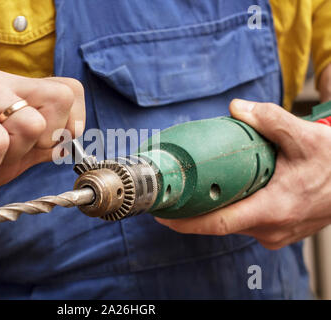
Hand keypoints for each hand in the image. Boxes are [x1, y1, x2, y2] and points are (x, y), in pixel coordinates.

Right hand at [0, 70, 84, 192]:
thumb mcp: (13, 156)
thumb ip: (42, 146)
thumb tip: (73, 138)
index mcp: (18, 92)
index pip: (69, 90)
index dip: (72, 122)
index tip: (51, 145)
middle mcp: (3, 83)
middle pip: (60, 99)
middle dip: (44, 139)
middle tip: (10, 149)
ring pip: (32, 125)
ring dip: (10, 155)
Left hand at [156, 99, 330, 249]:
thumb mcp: (304, 136)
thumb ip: (269, 120)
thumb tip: (236, 108)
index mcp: (274, 208)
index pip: (219, 223)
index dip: (186, 222)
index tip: (163, 215)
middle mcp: (271, 228)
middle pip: (220, 223)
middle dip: (193, 211)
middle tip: (171, 193)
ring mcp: (275, 234)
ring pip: (232, 223)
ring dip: (212, 208)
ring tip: (192, 189)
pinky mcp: (277, 232)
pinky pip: (245, 223)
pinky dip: (230, 208)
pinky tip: (221, 191)